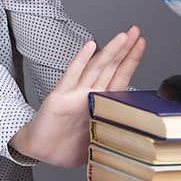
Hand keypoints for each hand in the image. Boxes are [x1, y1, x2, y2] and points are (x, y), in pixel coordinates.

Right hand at [10, 26, 145, 167]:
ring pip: (96, 68)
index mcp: (99, 103)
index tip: (141, 44)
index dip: (130, 61)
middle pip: (110, 67)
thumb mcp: (97, 141)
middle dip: (125, 49)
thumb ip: (112, 132)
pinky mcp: (60, 97)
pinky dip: (81, 61)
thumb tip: (136, 138)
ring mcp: (74, 94)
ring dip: (111, 51)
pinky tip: (90, 47)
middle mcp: (88, 94)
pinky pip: (72, 76)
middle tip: (135, 31)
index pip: (119, 77)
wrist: (40, 150)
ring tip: (122, 36)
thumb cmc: (65, 146)